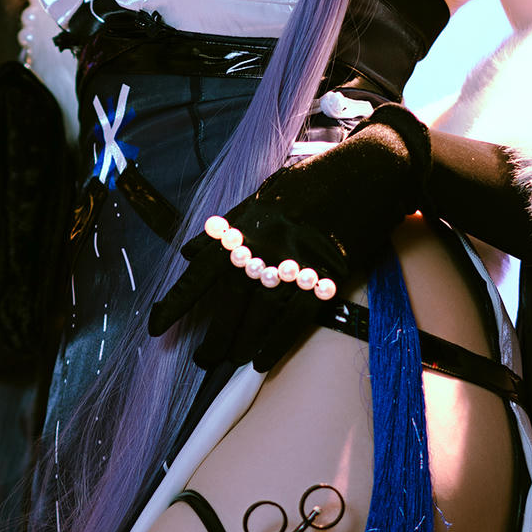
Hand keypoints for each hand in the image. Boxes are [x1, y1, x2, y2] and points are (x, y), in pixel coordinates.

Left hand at [148, 106, 431, 370]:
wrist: (375, 170)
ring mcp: (301, 257)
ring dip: (241, 342)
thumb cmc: (320, 180)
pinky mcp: (331, 272)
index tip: (156, 325)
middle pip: (231, 298)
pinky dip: (277, 341)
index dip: (179, 299)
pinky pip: (297, 316)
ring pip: (262, 312)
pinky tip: (260, 360)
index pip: (204, 267)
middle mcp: (270, 239)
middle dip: (213, 333)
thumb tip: (191, 252)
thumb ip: (230, 225)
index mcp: (250, 219)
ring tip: (227, 361)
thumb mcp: (269, 193)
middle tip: (201, 359)